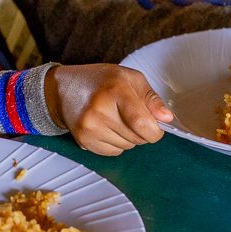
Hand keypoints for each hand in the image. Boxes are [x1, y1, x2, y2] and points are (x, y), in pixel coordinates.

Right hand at [44, 63, 173, 155]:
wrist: (63, 88)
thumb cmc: (100, 81)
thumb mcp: (130, 78)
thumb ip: (151, 99)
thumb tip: (166, 119)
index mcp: (115, 90)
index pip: (142, 123)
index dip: (154, 131)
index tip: (156, 127)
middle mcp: (100, 110)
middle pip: (137, 138)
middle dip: (142, 132)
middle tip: (132, 116)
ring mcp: (89, 127)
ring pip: (127, 147)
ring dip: (128, 138)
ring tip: (116, 119)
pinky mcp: (83, 140)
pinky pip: (113, 152)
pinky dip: (116, 143)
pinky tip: (107, 127)